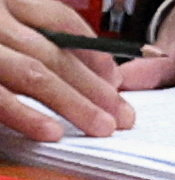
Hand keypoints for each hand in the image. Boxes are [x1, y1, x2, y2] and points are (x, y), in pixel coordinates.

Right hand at [0, 0, 133, 139]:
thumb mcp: (7, 26)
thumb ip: (40, 40)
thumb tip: (102, 78)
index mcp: (8, 1)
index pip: (60, 21)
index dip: (94, 53)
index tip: (116, 81)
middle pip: (54, 52)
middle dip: (94, 87)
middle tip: (123, 115)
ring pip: (35, 74)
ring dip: (74, 104)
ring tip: (102, 127)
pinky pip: (0, 98)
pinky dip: (27, 115)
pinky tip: (52, 132)